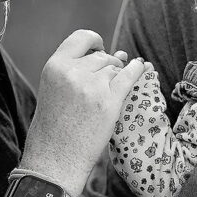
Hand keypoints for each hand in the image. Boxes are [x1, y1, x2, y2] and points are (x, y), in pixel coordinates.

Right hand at [20, 29, 148, 193]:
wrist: (55, 158)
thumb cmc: (54, 128)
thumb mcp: (54, 90)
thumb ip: (76, 71)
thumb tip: (120, 53)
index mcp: (54, 66)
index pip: (81, 38)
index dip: (95, 41)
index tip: (101, 48)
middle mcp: (73, 72)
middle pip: (102, 57)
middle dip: (108, 66)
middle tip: (104, 84)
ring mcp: (92, 86)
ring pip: (115, 68)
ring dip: (117, 76)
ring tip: (109, 93)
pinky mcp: (109, 101)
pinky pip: (129, 76)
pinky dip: (138, 71)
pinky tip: (142, 68)